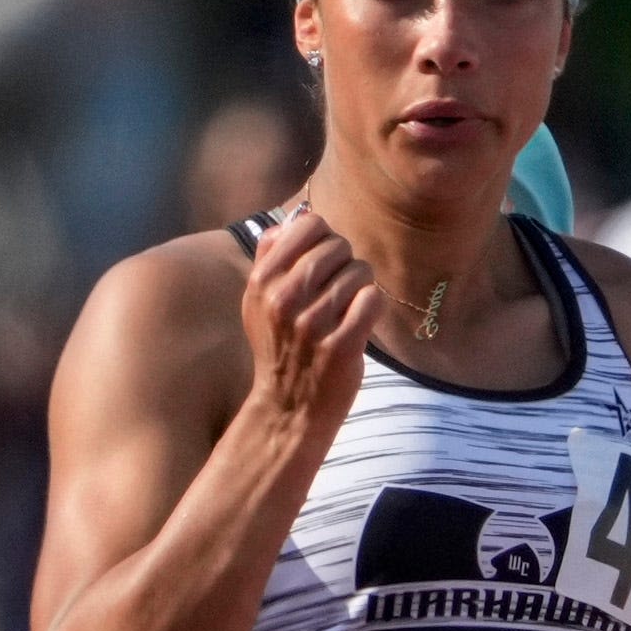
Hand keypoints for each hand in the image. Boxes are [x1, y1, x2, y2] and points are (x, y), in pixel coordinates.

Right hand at [241, 201, 379, 434]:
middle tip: (341, 289)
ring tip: (347, 310)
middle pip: (338, 246)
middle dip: (347, 263)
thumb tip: (291, 221)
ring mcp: (312, 324)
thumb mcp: (259, 303)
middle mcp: (283, 300)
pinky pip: (371, 300)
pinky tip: (359, 322)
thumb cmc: (280, 350)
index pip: (309, 225)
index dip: (325, 237)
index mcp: (262, 282)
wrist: (288, 409)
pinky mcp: (340, 346)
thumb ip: (270, 258)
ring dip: (361, 288)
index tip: (324, 261)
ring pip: (359, 272)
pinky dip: (371, 307)